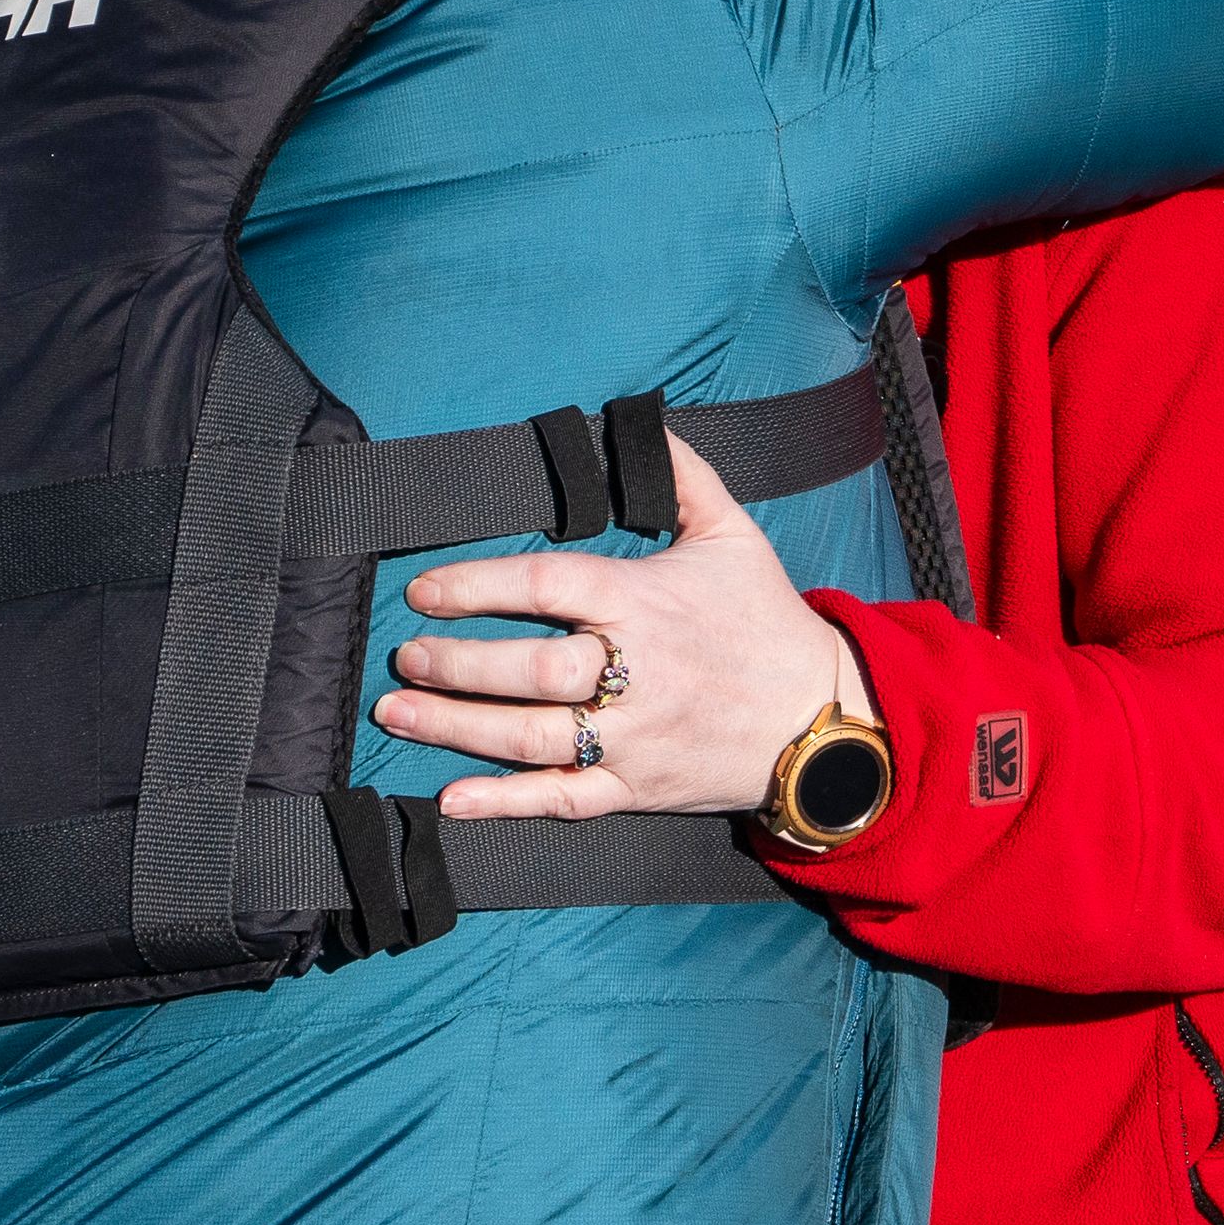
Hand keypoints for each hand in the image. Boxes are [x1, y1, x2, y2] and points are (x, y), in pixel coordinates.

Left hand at [378, 435, 868, 824]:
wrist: (825, 719)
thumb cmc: (768, 621)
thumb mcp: (734, 533)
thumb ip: (681, 476)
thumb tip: (636, 420)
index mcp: (646, 603)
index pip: (546, 587)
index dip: (477, 587)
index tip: (424, 592)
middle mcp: (636, 673)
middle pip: (532, 669)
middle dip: (458, 664)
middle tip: (405, 657)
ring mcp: (635, 737)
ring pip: (534, 738)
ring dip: (458, 728)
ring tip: (398, 713)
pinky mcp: (638, 788)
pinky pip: (562, 800)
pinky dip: (505, 804)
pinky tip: (452, 800)